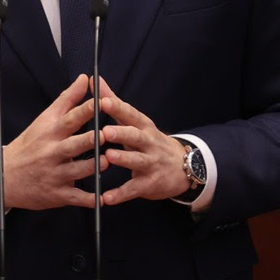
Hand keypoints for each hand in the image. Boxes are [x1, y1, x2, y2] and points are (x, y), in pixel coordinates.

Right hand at [0, 73, 106, 211]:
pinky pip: (76, 198)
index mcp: (51, 132)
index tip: (101, 102)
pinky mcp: (57, 195)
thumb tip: (84, 78)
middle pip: (74, 145)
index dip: (86, 111)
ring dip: (94, 168)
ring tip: (108, 162)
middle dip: (90, 140)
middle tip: (105, 134)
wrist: (4, 177)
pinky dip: (89, 200)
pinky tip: (102, 199)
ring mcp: (55, 175)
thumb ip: (67, 99)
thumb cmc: (30, 145)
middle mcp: (52, 153)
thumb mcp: (44, 120)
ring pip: (78, 171)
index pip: (70, 119)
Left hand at [95, 77, 191, 204]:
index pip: (130, 114)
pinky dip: (120, 194)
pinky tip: (106, 198)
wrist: (184, 167)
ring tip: (108, 158)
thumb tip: (96, 80)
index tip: (102, 101)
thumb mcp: (136, 121)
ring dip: (123, 159)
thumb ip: (114, 102)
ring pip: (136, 161)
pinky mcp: (149, 184)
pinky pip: (133, 189)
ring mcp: (150, 164)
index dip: (117, 108)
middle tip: (104, 131)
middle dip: (121, 134)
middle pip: (135, 136)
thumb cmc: (150, 141)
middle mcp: (148, 143)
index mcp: (143, 126)